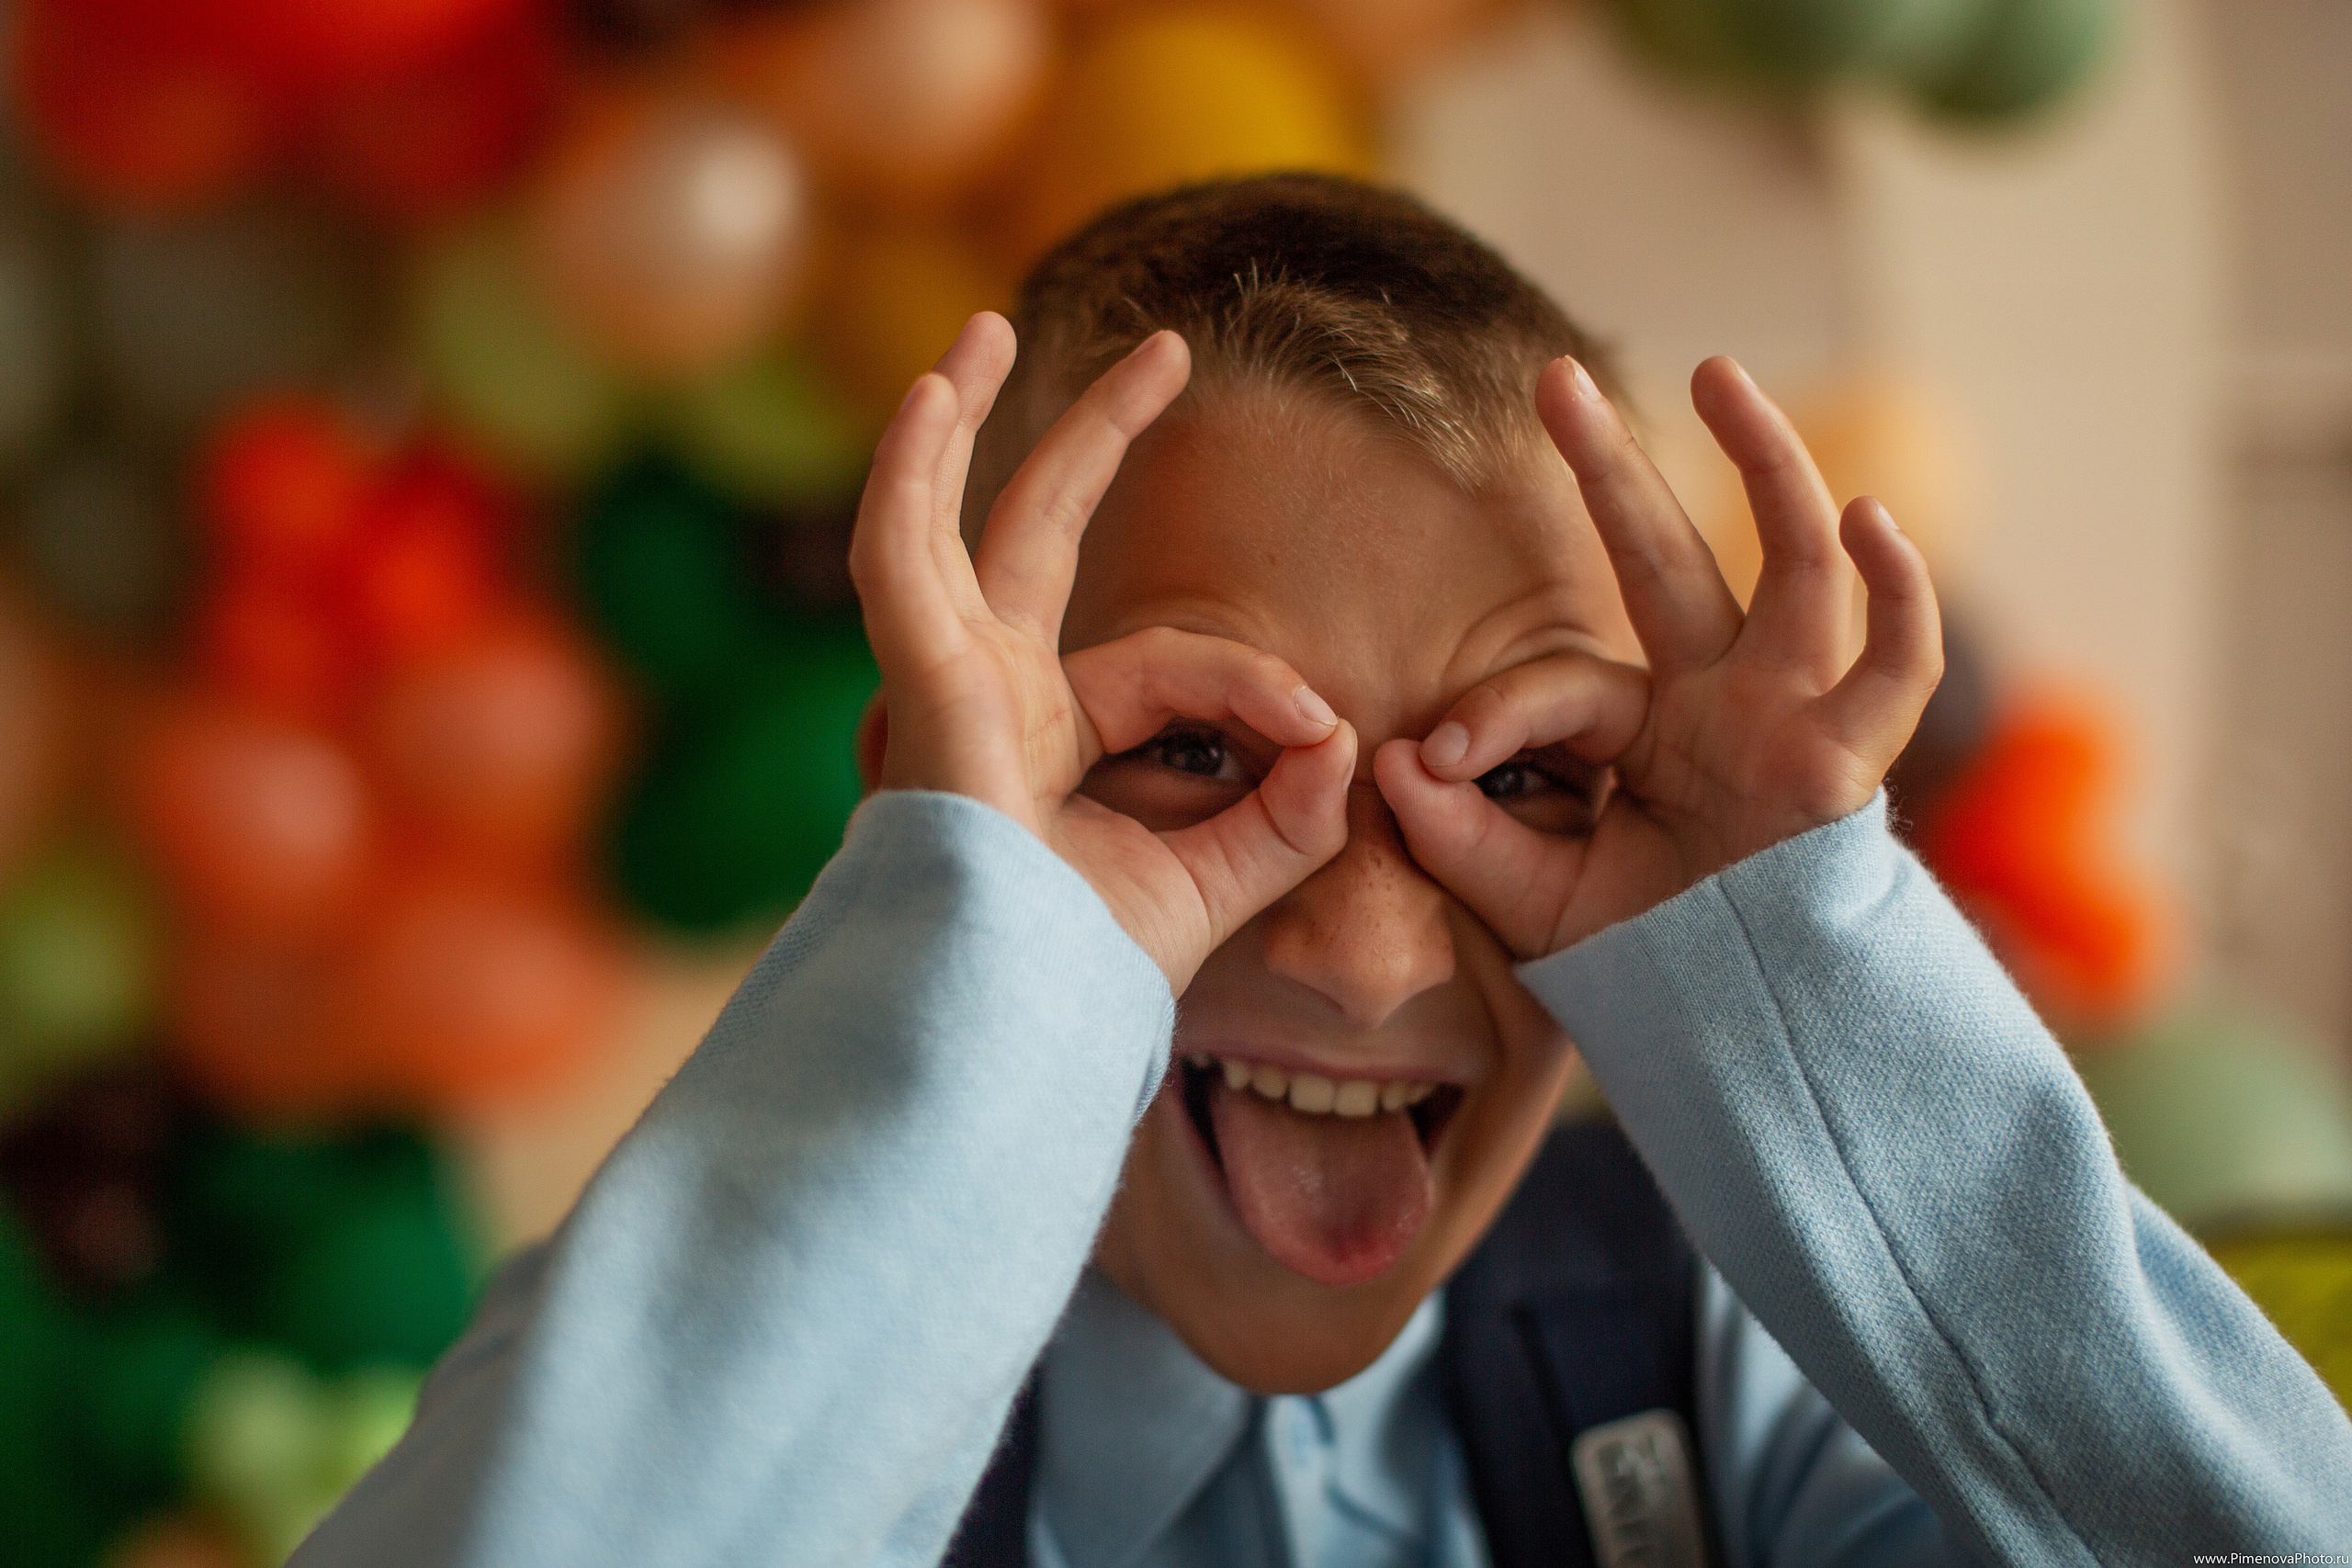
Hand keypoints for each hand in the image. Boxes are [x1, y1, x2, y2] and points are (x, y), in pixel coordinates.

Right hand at [849, 313, 1357, 991]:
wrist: (1021, 1025)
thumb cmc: (1093, 973)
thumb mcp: (1219, 878)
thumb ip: (1289, 811)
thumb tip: (1345, 733)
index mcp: (1049, 739)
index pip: (1170, 666)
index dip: (1257, 691)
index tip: (1326, 736)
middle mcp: (988, 697)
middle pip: (1037, 536)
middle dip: (1095, 437)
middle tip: (1165, 354)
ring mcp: (942, 685)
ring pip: (940, 523)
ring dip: (957, 421)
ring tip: (981, 326)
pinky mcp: (917, 681)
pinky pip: (898, 554)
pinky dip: (908, 472)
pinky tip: (930, 390)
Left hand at [1374, 355, 1941, 958]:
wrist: (1739, 1038)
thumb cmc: (1647, 963)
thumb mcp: (1529, 897)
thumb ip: (1457, 835)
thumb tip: (1391, 761)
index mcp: (1651, 726)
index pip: (1564, 682)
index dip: (1494, 714)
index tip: (1432, 759)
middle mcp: (1724, 699)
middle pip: (1671, 556)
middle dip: (1614, 467)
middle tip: (1552, 380)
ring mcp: (1793, 715)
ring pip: (1794, 564)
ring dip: (1767, 463)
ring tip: (1718, 374)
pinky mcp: (1847, 759)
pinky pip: (1898, 663)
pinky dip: (1901, 594)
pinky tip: (1867, 520)